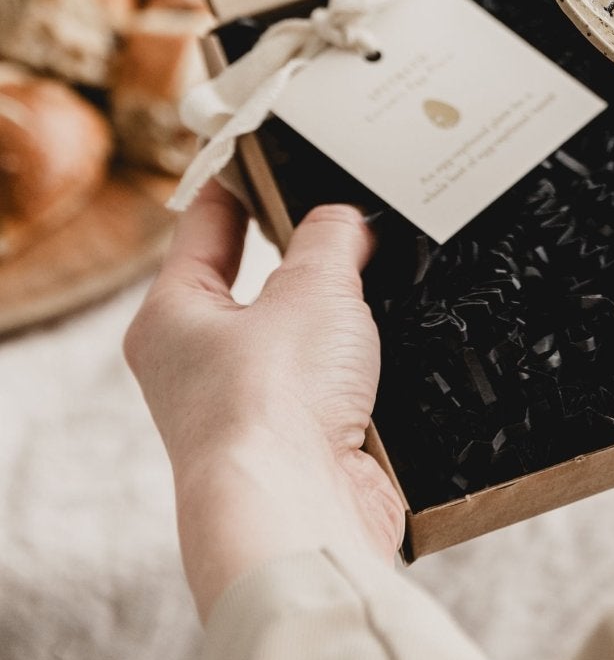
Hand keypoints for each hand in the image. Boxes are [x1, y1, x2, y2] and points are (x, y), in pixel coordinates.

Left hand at [124, 183, 400, 616]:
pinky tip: (396, 341)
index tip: (279, 145)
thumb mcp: (312, 286)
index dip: (246, 178)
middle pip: (260, 279)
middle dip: (310, 248)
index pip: (208, 223)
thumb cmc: (273, 404)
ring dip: (344, 311)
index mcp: (172, 316)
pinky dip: (367, 362)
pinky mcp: (301, 442)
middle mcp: (199, 364)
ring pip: (305, 331)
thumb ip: (332, 236)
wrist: (298, 514)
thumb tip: (347, 222)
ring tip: (383, 271)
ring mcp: (251, 406)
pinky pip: (338, 380)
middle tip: (353, 205)